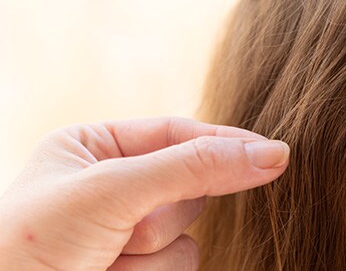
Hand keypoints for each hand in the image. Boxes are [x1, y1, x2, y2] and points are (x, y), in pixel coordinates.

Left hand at [0, 117, 289, 269]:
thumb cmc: (27, 242)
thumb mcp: (112, 190)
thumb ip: (193, 167)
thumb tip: (272, 154)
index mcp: (95, 148)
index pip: (178, 133)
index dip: (223, 142)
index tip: (272, 152)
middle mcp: (115, 188)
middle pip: (190, 186)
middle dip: (165, 212)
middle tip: (126, 228)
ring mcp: (126, 233)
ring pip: (188, 235)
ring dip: (153, 252)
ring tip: (104, 260)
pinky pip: (181, 266)